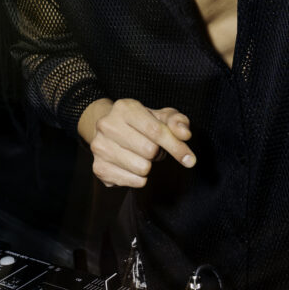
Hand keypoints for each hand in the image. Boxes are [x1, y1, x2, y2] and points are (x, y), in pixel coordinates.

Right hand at [78, 98, 195, 187]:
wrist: (108, 131)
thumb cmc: (141, 123)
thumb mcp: (161, 116)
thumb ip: (177, 122)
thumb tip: (185, 134)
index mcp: (124, 108)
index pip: (156, 131)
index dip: (176, 146)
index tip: (189, 159)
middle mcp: (107, 125)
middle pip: (149, 151)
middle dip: (157, 153)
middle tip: (151, 148)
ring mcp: (99, 147)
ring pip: (142, 168)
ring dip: (148, 165)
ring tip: (140, 156)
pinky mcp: (98, 168)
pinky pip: (134, 181)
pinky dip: (139, 178)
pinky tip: (132, 166)